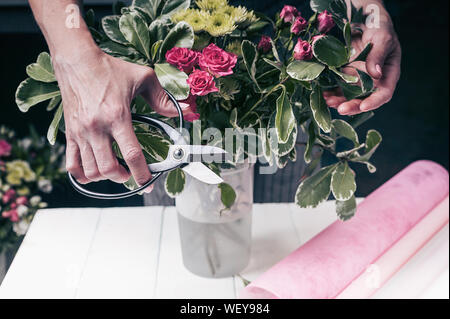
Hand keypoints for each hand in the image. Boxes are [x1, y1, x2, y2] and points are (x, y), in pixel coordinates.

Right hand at [54, 48, 177, 189]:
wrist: (77, 60)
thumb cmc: (109, 69)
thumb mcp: (142, 78)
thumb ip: (163, 98)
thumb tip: (185, 110)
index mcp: (117, 116)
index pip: (132, 154)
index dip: (142, 173)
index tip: (148, 182)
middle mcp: (97, 127)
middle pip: (109, 169)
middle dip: (124, 178)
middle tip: (131, 174)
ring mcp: (81, 132)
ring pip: (91, 171)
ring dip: (106, 177)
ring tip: (116, 171)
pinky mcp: (70, 133)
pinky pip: (71, 165)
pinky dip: (83, 175)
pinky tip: (94, 171)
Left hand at [323, 15, 401, 114]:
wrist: (362, 20)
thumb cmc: (378, 27)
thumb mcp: (382, 38)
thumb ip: (379, 55)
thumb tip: (376, 74)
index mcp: (387, 74)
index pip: (384, 93)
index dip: (374, 102)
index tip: (364, 107)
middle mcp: (373, 81)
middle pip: (364, 99)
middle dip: (353, 106)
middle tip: (341, 109)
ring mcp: (357, 79)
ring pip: (349, 96)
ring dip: (339, 101)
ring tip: (328, 101)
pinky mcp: (344, 75)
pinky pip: (337, 87)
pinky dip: (330, 92)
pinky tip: (323, 93)